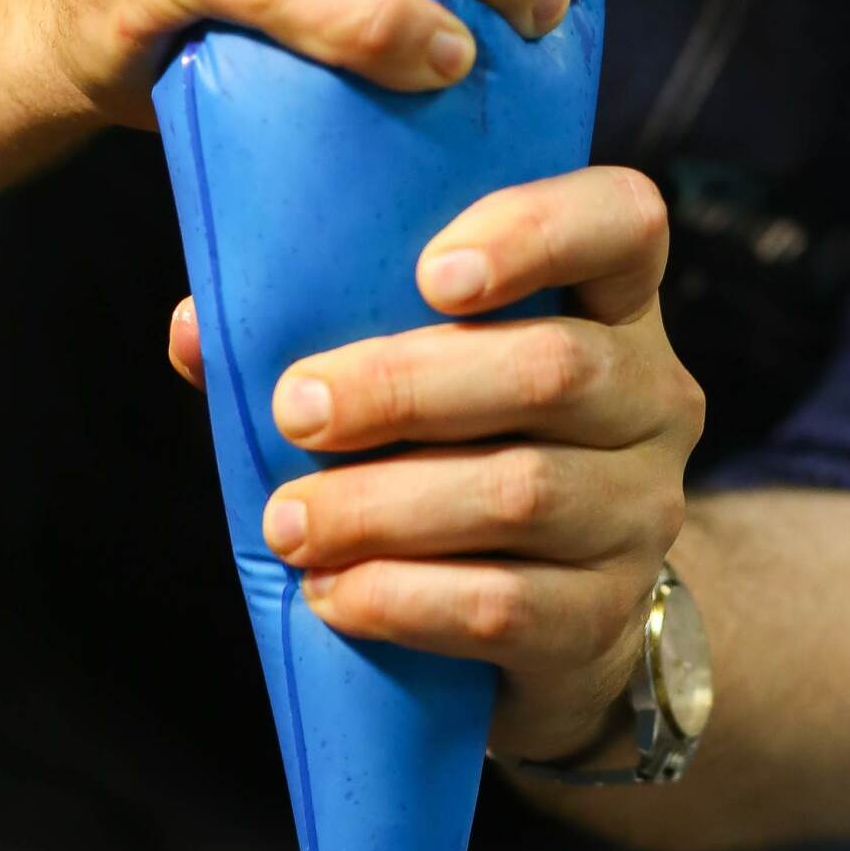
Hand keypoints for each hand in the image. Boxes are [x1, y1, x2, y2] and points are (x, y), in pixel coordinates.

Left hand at [169, 167, 705, 761]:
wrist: (553, 627)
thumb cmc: (460, 462)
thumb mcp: (417, 383)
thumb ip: (321, 338)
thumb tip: (196, 330)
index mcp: (613, 308)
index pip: (623, 223)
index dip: (538, 231)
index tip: (430, 273)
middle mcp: (653, 401)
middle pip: (554, 368)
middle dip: (405, 386)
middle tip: (298, 411)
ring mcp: (640, 514)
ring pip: (523, 493)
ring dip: (382, 505)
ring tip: (290, 523)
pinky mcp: (604, 618)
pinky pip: (503, 606)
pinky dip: (400, 599)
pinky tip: (334, 593)